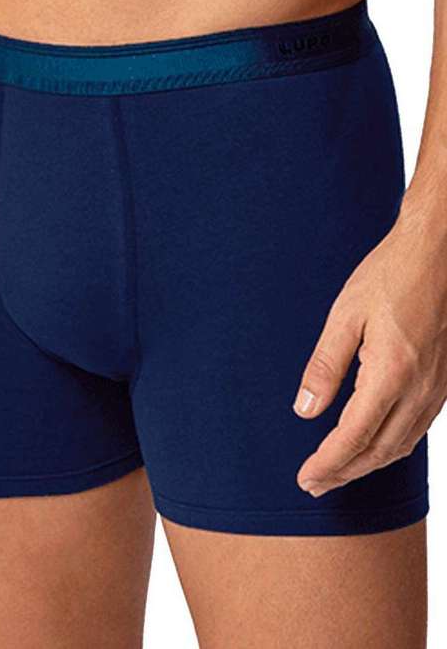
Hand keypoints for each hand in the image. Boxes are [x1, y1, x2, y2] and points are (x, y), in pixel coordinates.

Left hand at [293, 194, 446, 496]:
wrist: (439, 254)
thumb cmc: (388, 277)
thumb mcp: (345, 316)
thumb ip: (324, 366)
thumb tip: (305, 411)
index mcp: (391, 373)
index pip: (354, 436)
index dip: (328, 463)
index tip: (305, 478)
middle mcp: (420, 389)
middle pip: (380, 451)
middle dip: (344, 472)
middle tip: (313, 485)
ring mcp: (438, 388)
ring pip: (402, 445)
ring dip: (368, 465)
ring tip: (338, 473)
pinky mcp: (445, 382)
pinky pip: (418, 429)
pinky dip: (392, 447)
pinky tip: (376, 446)